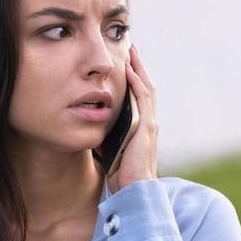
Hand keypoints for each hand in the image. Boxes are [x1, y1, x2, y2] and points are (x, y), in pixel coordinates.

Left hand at [108, 45, 157, 192]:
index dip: (134, 78)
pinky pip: (143, 99)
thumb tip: (90, 126)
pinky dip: (137, 83)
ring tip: (131, 52)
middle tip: (130, 49)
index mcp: (142, 127)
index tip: (125, 62)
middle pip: (146, 87)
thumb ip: (105, 136)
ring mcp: (150, 123)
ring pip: (147, 89)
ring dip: (139, 69)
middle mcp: (150, 122)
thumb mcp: (110, 150)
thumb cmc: (121, 175)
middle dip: (139, 67)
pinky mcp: (147, 127)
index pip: (140, 96)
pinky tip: (129, 70)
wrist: (134, 192)